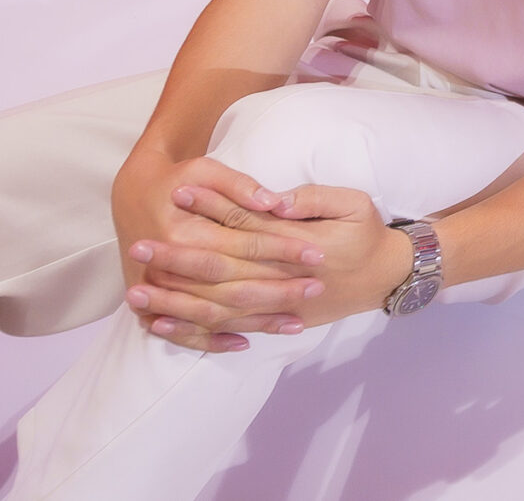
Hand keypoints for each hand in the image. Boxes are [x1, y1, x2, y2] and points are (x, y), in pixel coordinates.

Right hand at [112, 150, 320, 352]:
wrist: (133, 194)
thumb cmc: (176, 179)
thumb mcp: (205, 169)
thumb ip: (239, 186)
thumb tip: (276, 203)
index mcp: (182, 231)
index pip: (243, 246)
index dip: (283, 249)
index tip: (317, 253)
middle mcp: (168, 266)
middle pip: (232, 286)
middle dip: (278, 290)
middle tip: (316, 288)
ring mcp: (158, 290)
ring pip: (214, 314)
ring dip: (256, 321)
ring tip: (297, 323)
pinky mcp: (151, 305)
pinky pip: (184, 332)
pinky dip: (214, 340)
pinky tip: (246, 343)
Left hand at [157, 180, 418, 332]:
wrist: (386, 276)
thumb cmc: (367, 233)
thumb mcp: (353, 203)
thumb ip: (313, 199)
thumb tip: (272, 201)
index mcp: (299, 244)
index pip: (244, 225)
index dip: (211, 208)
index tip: (177, 192)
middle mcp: (282, 278)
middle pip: (221, 269)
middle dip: (177, 258)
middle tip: (138, 245)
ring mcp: (276, 305)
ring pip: (216, 306)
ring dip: (175, 299)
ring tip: (137, 291)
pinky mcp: (273, 321)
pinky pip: (227, 329)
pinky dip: (194, 330)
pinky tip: (164, 323)